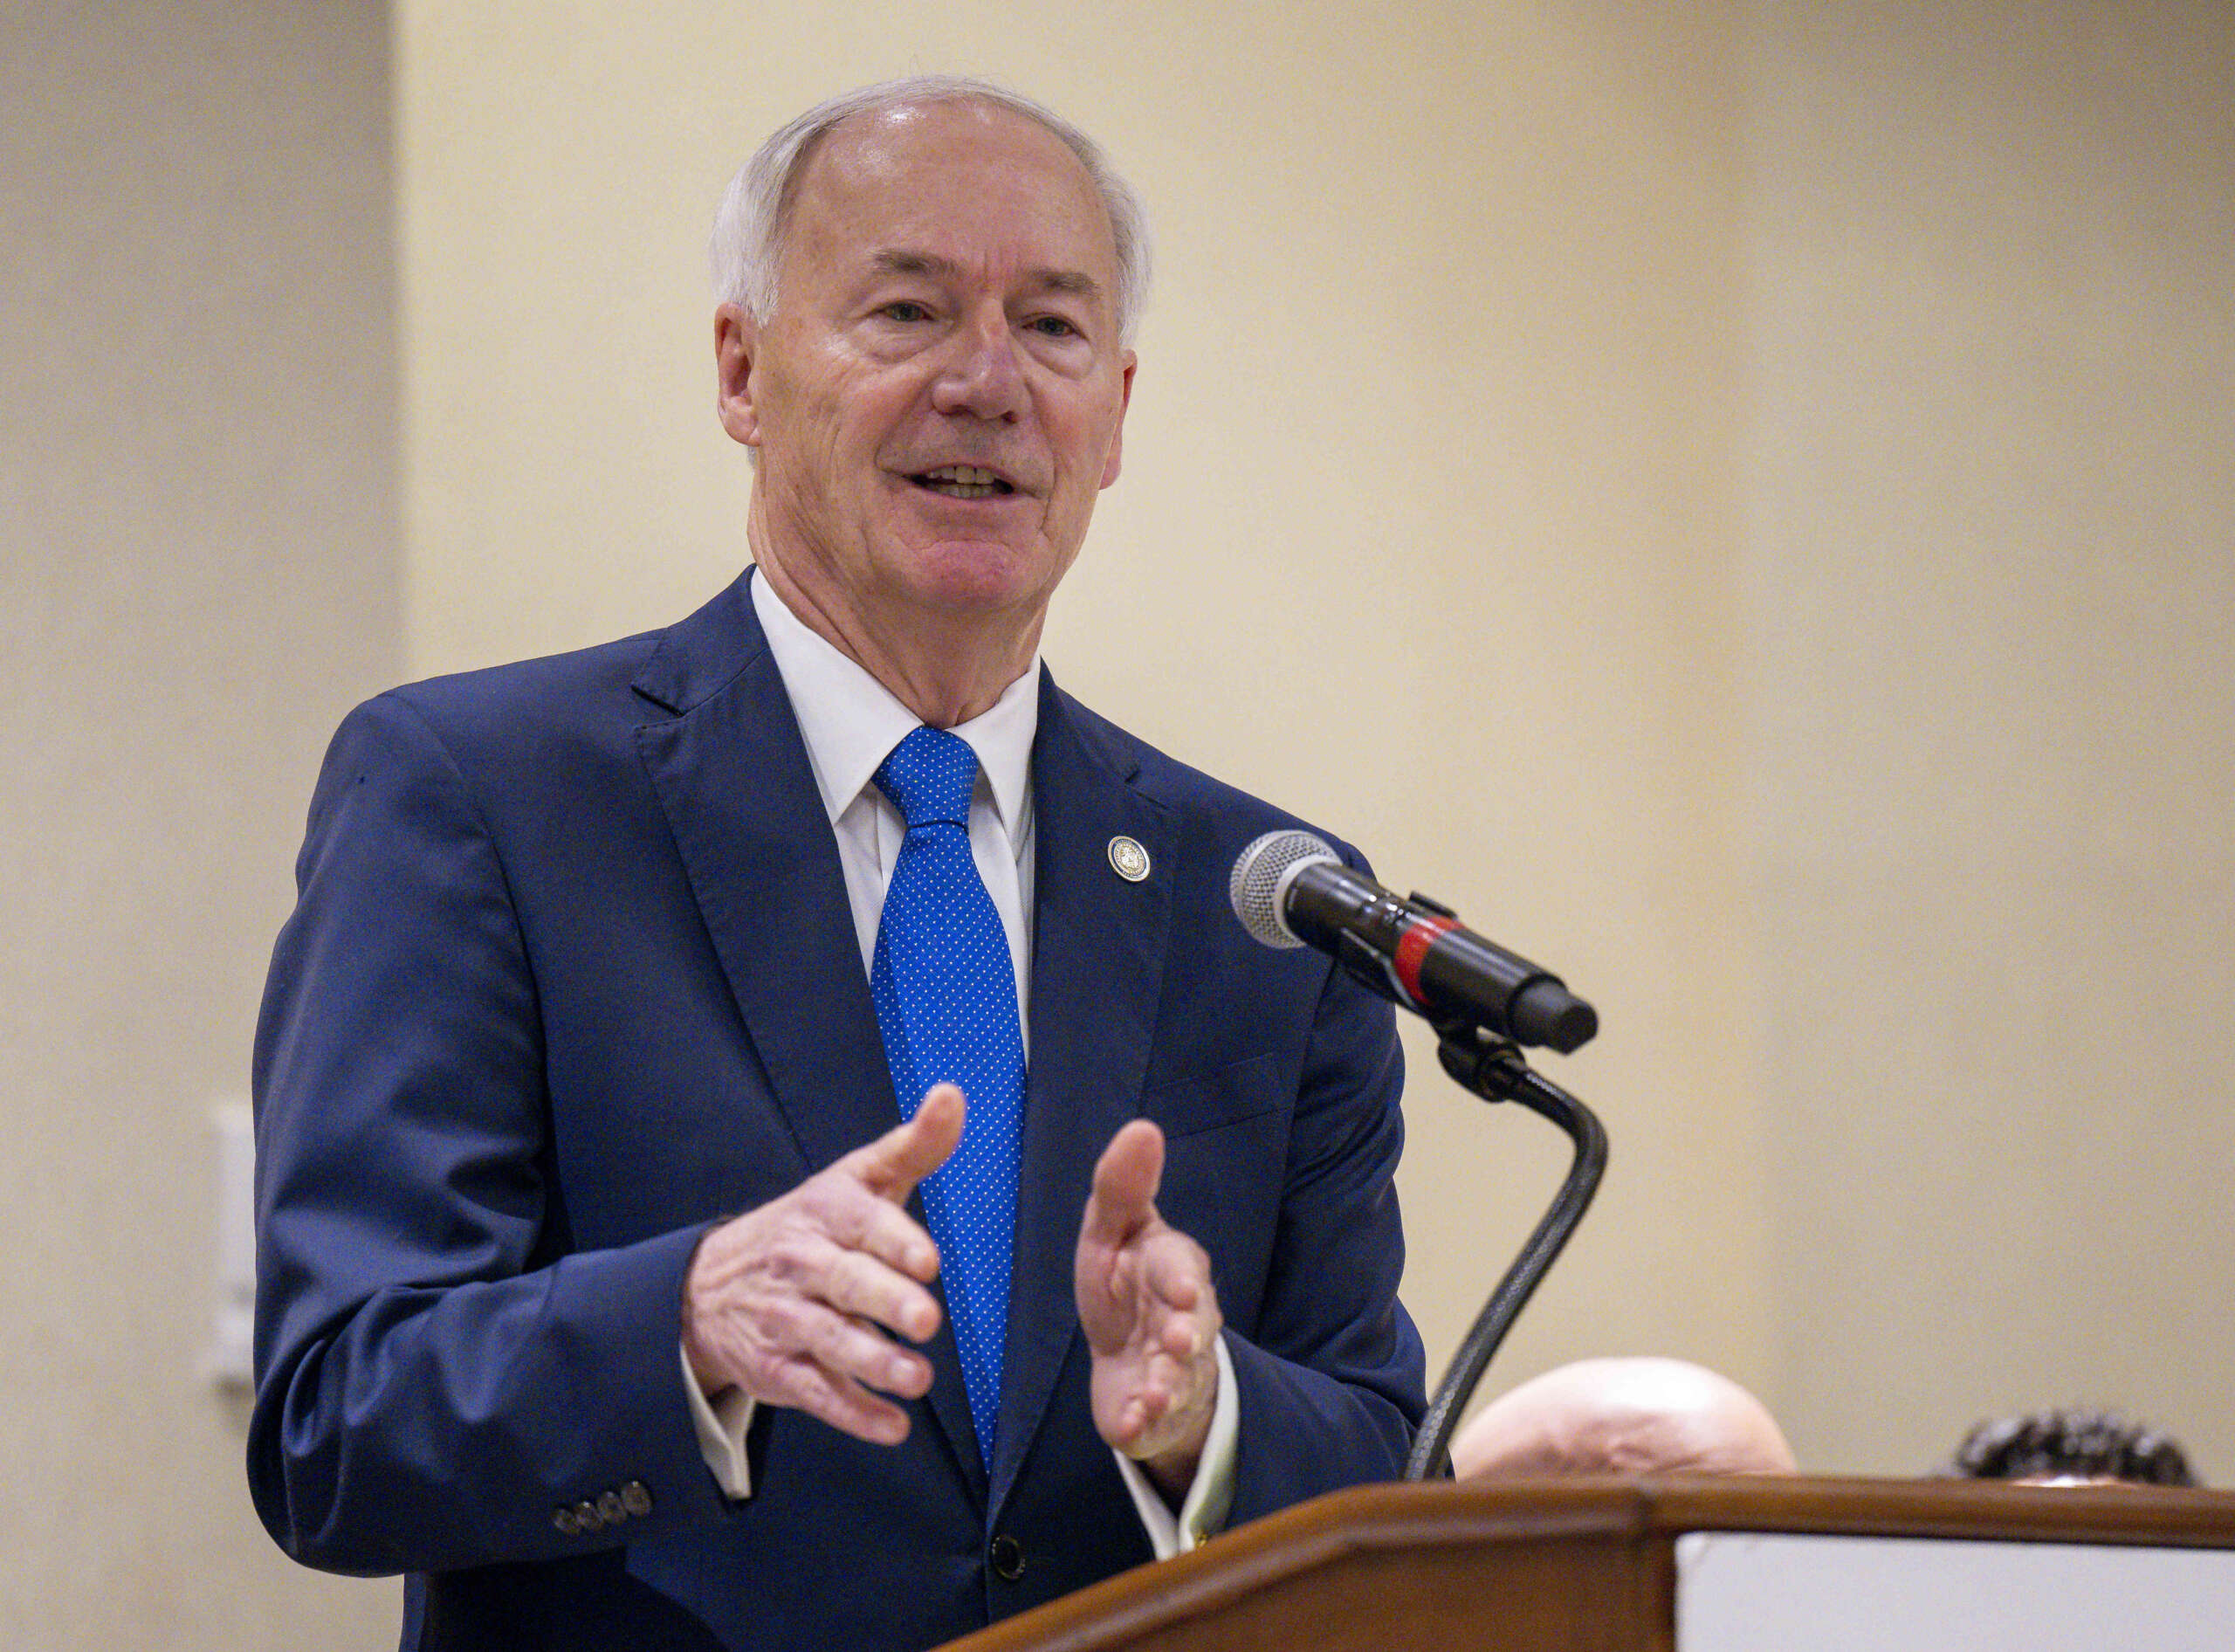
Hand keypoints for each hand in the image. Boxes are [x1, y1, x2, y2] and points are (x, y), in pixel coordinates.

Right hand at [682, 1084, 962, 1445]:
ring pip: (830, 1342)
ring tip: (917, 1379)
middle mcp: (801, 1264)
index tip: (927, 1260)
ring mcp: (786, 1319)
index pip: (859, 1223)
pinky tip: (893, 1427)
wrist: (706, 1284)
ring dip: (874, 1363)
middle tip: (926, 1319)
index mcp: (824, 1213)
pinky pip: (816, 1393)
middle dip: (884, 1302)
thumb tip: (952, 1095)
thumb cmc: (811, 1227)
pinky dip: (854, 1413)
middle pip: (844, 1284)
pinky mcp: (777, 1369)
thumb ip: (912, 1146)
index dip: (893, 1241)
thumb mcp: (856, 1180)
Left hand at [1075, 1119, 1221, 1498]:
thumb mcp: (1112, 1234)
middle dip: (1186, 1334)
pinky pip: (1156, 1422)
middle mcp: (1184, 1322)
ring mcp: (1175, 1372)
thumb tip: (1143, 1127)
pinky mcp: (1156, 1414)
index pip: (1182, 1269)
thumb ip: (1122, 1188)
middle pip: (1193, 1328)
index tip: (1183, 1290)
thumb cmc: (1123, 1287)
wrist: (1127, 1364)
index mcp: (1173, 1271)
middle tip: (1176, 1340)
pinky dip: (1145, 1424)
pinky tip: (1132, 1425)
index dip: (1182, 1280)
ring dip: (1169, 1385)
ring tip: (1155, 1393)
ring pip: (1180, 1379)